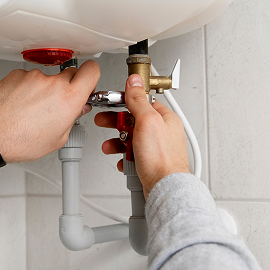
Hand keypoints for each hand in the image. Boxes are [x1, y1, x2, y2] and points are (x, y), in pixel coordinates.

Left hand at [0, 61, 99, 162]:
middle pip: (70, 73)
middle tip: (57, 102)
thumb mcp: (58, 138)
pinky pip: (27, 78)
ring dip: (43, 89)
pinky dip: (25, 88)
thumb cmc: (21, 141)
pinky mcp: (17, 74)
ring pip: (46, 78)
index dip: (91, 75)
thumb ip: (72, 119)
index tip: (87, 81)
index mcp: (69, 99)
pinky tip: (20, 104)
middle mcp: (53, 83)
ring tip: (31, 109)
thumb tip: (77, 109)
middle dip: (67, 86)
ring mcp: (33, 77)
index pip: (92, 70)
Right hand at [94, 74, 189, 196]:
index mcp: (165, 118)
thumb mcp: (147, 121)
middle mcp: (163, 132)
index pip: (142, 102)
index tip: (112, 103)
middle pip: (134, 121)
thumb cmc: (162, 158)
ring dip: (118, 142)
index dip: (125, 102)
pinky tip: (122, 160)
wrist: (165, 188)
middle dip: (116, 124)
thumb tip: (135, 81)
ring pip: (131, 139)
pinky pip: (133, 155)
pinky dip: (124, 157)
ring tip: (110, 146)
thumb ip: (138, 100)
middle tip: (104, 122)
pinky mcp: (151, 163)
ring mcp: (157, 148)